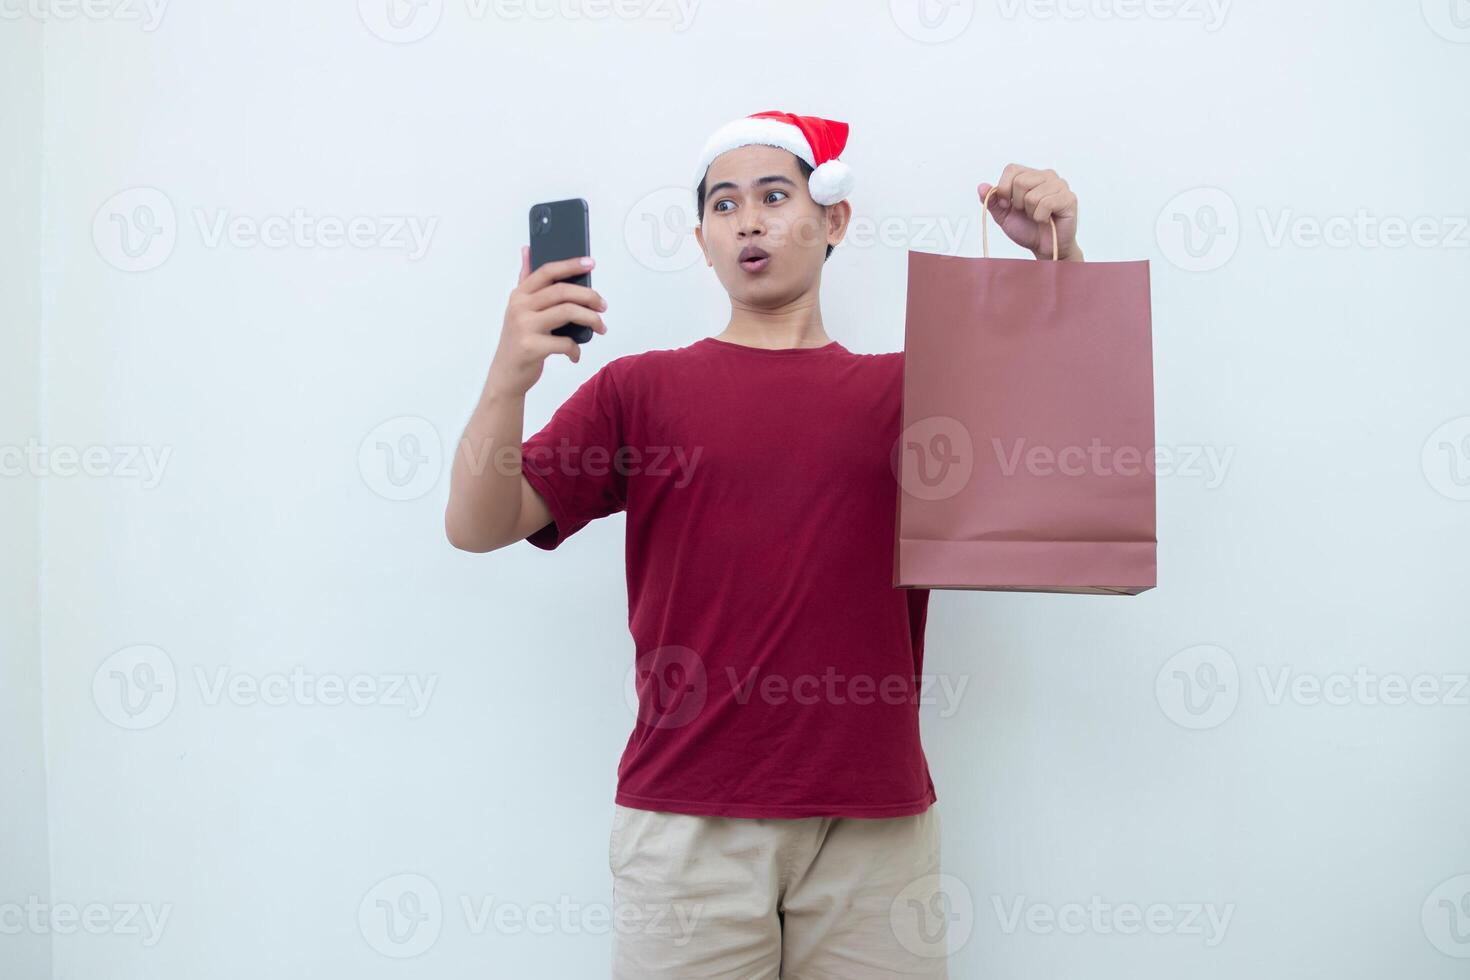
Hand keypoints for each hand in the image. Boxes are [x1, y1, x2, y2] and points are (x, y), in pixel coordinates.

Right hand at [486, 247, 608, 396]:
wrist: (505, 376)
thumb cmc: (518, 341)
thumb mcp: (518, 309)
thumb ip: (525, 280)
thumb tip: (528, 249)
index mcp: (519, 295)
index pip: (547, 272)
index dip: (571, 265)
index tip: (590, 263)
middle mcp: (519, 307)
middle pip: (562, 291)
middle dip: (589, 296)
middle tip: (603, 306)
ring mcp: (524, 327)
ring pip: (568, 312)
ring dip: (591, 319)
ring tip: (600, 327)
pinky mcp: (531, 347)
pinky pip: (565, 343)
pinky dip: (576, 349)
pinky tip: (575, 354)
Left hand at [977, 164, 1082, 261]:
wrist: (1044, 247)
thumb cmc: (1027, 230)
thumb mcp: (1004, 216)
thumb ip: (992, 201)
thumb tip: (982, 186)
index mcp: (1031, 175)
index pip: (1011, 169)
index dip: (1004, 189)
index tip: (1007, 205)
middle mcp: (1047, 176)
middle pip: (1020, 181)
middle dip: (1017, 203)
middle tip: (1026, 213)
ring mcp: (1060, 185)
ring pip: (1032, 195)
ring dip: (1030, 212)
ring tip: (1037, 216)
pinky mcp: (1069, 198)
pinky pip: (1046, 203)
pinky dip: (1041, 217)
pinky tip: (1046, 219)